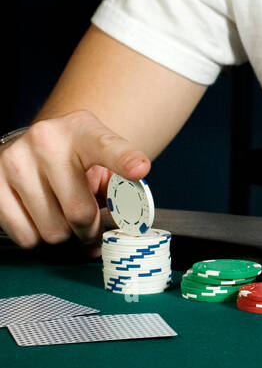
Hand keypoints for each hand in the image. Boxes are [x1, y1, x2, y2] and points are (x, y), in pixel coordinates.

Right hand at [0, 110, 150, 250]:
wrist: (38, 144)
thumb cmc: (78, 160)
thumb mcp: (104, 161)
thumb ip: (121, 188)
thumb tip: (127, 221)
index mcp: (83, 130)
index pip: (107, 147)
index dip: (124, 160)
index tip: (139, 169)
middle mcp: (46, 139)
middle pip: (79, 212)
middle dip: (89, 230)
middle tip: (89, 226)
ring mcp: (16, 159)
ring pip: (52, 231)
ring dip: (62, 234)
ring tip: (61, 214)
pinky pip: (25, 236)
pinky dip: (36, 236)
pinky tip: (38, 215)